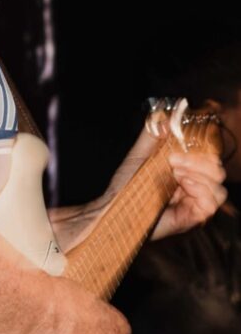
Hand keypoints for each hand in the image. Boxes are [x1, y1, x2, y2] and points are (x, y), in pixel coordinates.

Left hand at [100, 125, 226, 239]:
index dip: (203, 148)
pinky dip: (201, 191)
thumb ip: (153, 134)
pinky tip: (184, 187)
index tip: (182, 144)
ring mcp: (193, 203)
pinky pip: (211, 204)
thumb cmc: (125, 185)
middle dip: (199, 161)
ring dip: (200, 176)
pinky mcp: (192, 218)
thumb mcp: (139, 153)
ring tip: (176, 175)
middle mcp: (193, 186)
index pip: (209, 157)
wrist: (113, 208)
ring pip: (219, 187)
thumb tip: (166, 115)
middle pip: (217, 170)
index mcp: (185, 170)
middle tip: (173, 161)